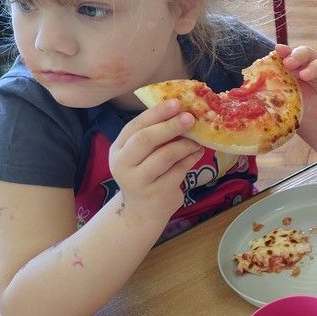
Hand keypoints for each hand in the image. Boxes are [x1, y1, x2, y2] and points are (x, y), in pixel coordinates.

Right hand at [109, 100, 203, 224]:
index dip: (156, 113)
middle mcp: (123, 164)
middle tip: (190, 117)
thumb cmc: (147, 175)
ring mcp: (138, 181)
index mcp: (118, 149)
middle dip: (170, 126)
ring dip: (184, 144)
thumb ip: (157, 137)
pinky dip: (190, 159)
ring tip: (197, 140)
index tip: (176, 102)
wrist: (142, 213)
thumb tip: (184, 111)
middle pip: (145, 139)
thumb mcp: (144, 155)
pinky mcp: (156, 193)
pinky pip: (178, 171)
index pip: (135, 126)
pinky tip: (198, 153)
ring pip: (164, 156)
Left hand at [276, 44, 316, 128]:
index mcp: (297, 67)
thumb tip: (261, 93)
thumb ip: (282, 93)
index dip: (285, 52)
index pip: (290, 55)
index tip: (278, 51)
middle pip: (305, 52)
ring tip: (305, 75)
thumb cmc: (307, 106)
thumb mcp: (293, 100)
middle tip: (289, 63)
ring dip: (313, 67)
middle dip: (297, 56)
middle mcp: (312, 63)